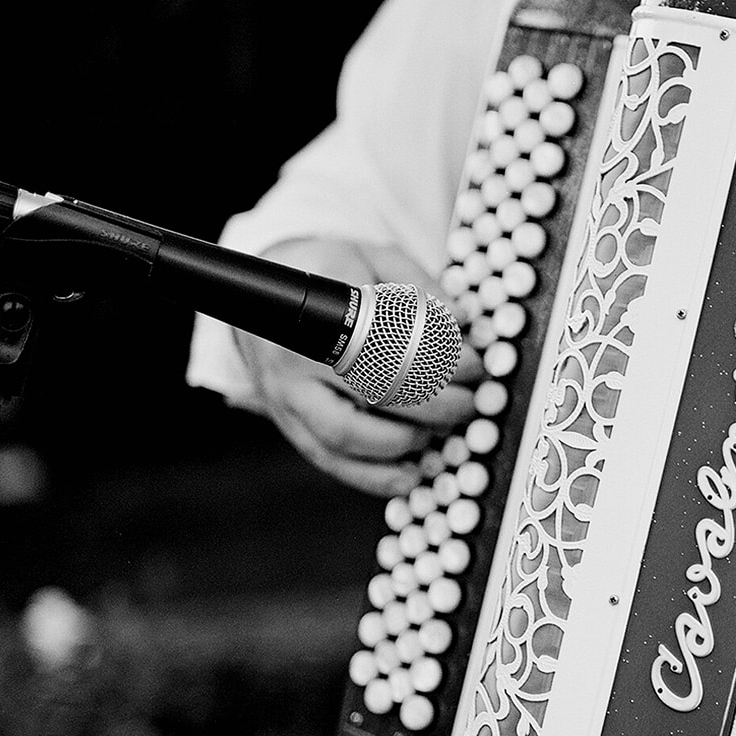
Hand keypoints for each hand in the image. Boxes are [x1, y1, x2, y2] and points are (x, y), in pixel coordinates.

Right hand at [235, 236, 480, 494]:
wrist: (263, 298)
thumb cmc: (327, 276)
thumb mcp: (372, 258)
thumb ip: (417, 285)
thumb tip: (461, 319)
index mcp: (318, 309)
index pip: (385, 340)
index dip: (436, 358)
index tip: (473, 366)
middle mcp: (294, 356)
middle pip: (370, 391)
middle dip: (433, 405)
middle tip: (468, 404)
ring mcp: (286, 397)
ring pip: (346, 435)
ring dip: (405, 442)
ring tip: (440, 432)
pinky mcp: (289, 427)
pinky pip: (330, 462)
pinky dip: (373, 477)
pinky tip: (410, 476)